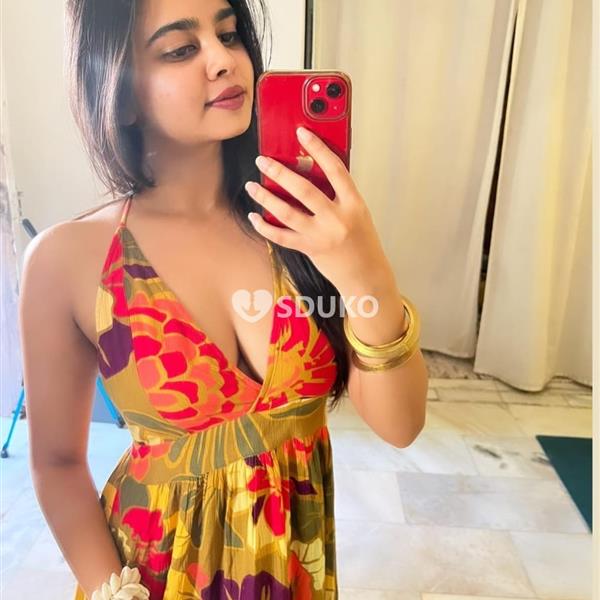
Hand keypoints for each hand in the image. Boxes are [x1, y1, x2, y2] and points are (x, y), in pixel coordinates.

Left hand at [244, 126, 392, 292]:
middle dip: (279, 172)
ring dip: (266, 197)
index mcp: (353, 204)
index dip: (317, 148)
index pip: (334, 169)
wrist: (366, 274)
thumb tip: (311, 171)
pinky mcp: (310, 249)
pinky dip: (265, 227)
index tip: (301, 132)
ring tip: (251, 186)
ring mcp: (322, 235)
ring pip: (287, 212)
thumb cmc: (362, 241)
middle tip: (262, 160)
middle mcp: (337, 218)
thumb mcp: (358, 212)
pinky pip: (282, 237)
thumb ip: (339, 194)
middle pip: (304, 189)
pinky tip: (254, 217)